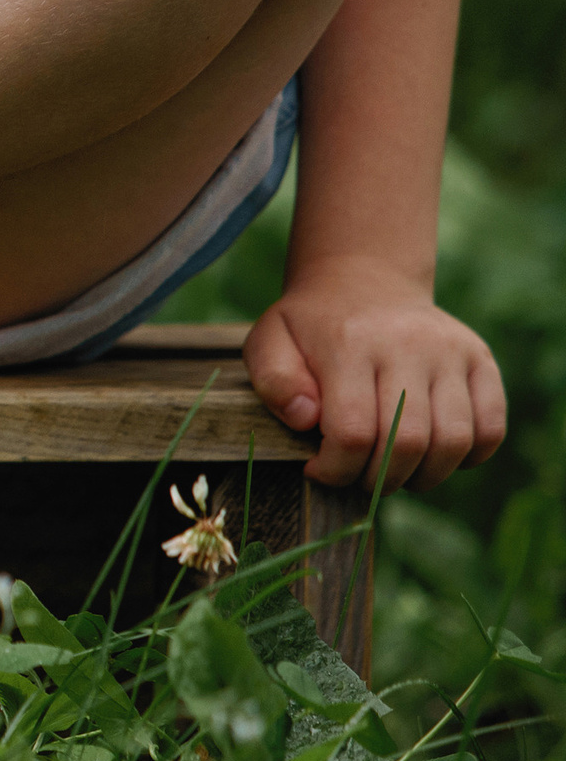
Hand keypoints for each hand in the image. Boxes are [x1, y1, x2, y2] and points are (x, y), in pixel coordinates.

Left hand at [245, 256, 504, 490]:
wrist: (363, 281)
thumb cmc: (310, 326)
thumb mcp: (269, 342)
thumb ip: (276, 383)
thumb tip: (306, 420)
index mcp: (350, 343)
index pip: (352, 432)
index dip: (336, 469)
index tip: (318, 469)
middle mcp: (408, 344)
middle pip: (406, 443)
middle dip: (379, 479)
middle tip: (359, 478)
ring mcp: (451, 352)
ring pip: (453, 441)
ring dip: (423, 476)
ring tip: (394, 472)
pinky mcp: (481, 360)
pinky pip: (490, 429)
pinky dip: (466, 458)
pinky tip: (432, 456)